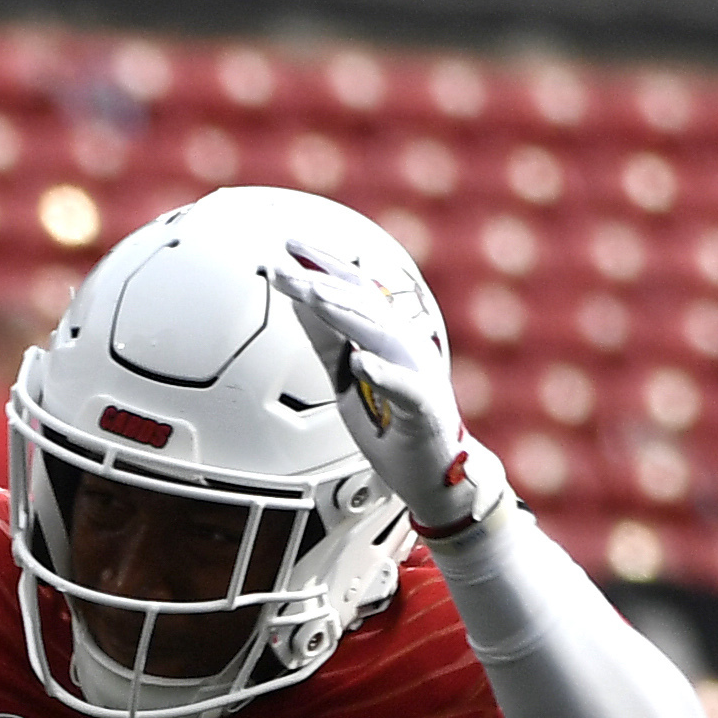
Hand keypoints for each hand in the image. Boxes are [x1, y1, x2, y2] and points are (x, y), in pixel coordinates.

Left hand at [270, 252, 509, 539]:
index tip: (288, 244)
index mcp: (387, 335)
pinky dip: (382, 373)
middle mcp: (405, 345)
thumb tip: (300, 301)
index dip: (324, 264)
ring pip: (381, 335)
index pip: (355, 288)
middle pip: (362, 303)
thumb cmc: (390, 423)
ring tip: (312, 295)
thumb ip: (327, 339)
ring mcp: (418, 373)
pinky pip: (404, 387)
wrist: (433, 473)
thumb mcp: (345, 378)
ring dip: (345, 313)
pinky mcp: (424, 407)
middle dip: (321, 282)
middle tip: (284, 267)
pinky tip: (360, 361)